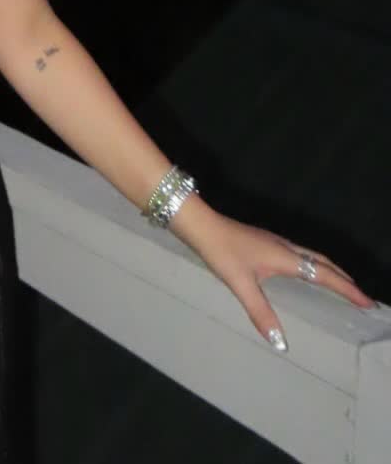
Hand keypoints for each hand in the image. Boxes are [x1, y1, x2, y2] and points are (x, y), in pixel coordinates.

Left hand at [179, 208, 375, 350]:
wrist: (201, 225)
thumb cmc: (221, 252)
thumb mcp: (241, 285)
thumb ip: (261, 313)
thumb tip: (281, 343)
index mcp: (285, 257)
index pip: (323, 274)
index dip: (346, 288)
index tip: (366, 301)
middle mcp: (285, 247)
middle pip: (323, 262)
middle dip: (344, 279)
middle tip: (361, 297)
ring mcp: (275, 242)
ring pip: (312, 255)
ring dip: (330, 270)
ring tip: (342, 285)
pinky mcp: (265, 242)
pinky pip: (300, 254)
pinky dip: (314, 265)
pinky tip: (305, 272)